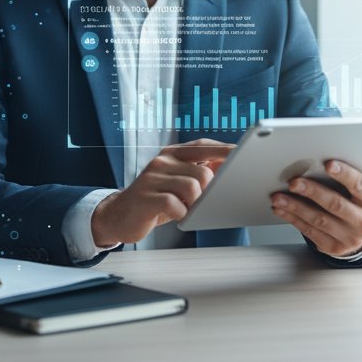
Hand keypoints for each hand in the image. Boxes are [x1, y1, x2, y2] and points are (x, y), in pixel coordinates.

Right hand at [91, 138, 235, 246]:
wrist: (118, 216)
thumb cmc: (153, 200)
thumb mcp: (176, 182)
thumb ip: (197, 171)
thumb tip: (228, 168)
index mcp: (171, 154)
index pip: (203, 146)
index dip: (225, 151)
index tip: (243, 156)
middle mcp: (162, 161)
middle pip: (204, 172)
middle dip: (209, 191)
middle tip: (200, 202)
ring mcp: (152, 178)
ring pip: (192, 187)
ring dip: (195, 203)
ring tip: (187, 209)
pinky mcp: (146, 197)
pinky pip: (176, 204)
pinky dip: (182, 213)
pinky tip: (176, 215)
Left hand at [271, 154, 361, 256]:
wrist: (358, 234)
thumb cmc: (357, 202)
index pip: (359, 185)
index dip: (344, 174)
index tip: (327, 164)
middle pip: (335, 204)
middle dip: (312, 191)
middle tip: (293, 182)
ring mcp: (349, 237)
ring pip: (319, 219)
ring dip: (295, 207)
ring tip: (278, 196)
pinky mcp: (333, 247)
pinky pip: (309, 231)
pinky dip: (292, 218)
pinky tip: (280, 209)